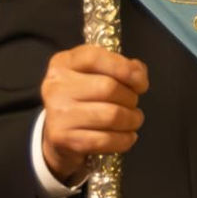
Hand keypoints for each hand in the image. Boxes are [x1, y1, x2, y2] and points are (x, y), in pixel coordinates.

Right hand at [39, 45, 149, 183]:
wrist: (59, 134)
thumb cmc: (85, 98)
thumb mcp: (97, 74)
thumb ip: (121, 67)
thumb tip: (138, 71)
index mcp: (64, 63)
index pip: (95, 58)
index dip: (126, 69)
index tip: (141, 83)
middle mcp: (56, 86)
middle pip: (108, 88)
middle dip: (131, 99)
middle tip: (133, 105)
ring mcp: (58, 114)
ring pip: (111, 115)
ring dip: (132, 120)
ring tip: (133, 120)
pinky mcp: (63, 139)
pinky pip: (106, 139)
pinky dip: (125, 139)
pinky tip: (127, 136)